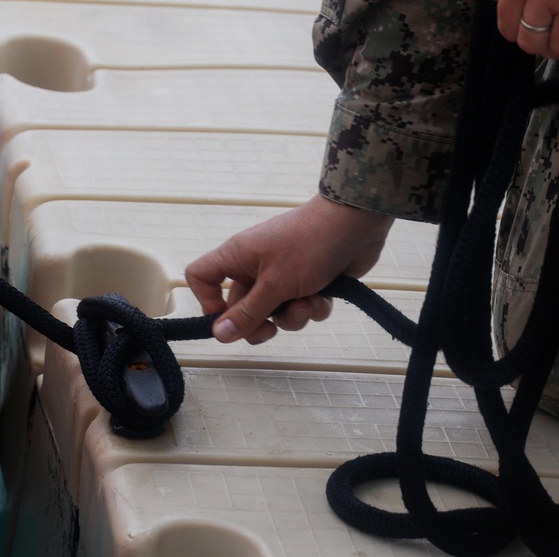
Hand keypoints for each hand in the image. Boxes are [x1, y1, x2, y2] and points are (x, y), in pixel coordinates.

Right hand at [184, 194, 393, 343]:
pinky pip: (302, 308)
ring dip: (293, 316)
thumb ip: (248, 313)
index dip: (207, 302)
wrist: (357, 224)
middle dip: (260, 323)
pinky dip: (313, 308)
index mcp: (238, 257)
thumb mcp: (275, 284)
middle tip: (272, 330)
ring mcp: (283, 274)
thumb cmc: (311, 242)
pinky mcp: (309, 282)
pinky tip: (325, 297)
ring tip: (308, 302)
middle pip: (241, 308)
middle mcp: (256, 266)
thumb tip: (219, 335)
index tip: (227, 321)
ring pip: (276, 313)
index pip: (201, 277)